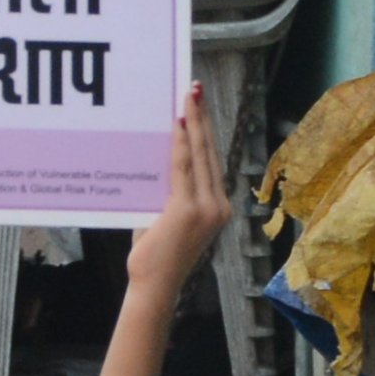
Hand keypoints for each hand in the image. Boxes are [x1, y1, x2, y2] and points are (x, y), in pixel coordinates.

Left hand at [126, 93, 233, 297]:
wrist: (155, 286)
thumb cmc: (155, 256)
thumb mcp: (165, 217)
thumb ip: (168, 191)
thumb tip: (157, 159)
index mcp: (218, 207)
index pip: (211, 161)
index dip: (206, 131)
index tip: (200, 106)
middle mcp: (219, 205)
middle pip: (210, 151)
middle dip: (202, 117)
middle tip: (195, 90)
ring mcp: (207, 207)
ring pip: (200, 154)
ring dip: (193, 122)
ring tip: (189, 97)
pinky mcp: (189, 209)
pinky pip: (184, 167)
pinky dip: (180, 142)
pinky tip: (177, 123)